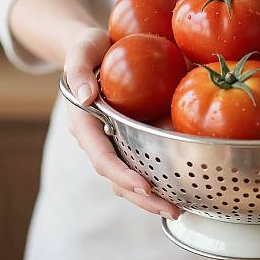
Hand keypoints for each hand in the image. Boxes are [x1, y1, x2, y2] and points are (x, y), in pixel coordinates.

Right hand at [65, 27, 179, 219]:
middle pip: (118, 177)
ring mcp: (115, 140)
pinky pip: (143, 160)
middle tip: (173, 211)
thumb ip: (77, 69)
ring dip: (153, 195)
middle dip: (143, 198)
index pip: (102, 156)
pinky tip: (182, 182)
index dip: (121, 174)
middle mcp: (100, 138)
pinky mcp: (130, 135)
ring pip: (130, 175)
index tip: (145, 186)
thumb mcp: (81, 50)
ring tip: (180, 208)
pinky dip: (159, 175)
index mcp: (85, 124)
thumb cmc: (89, 49)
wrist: (97, 49)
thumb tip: (86, 96)